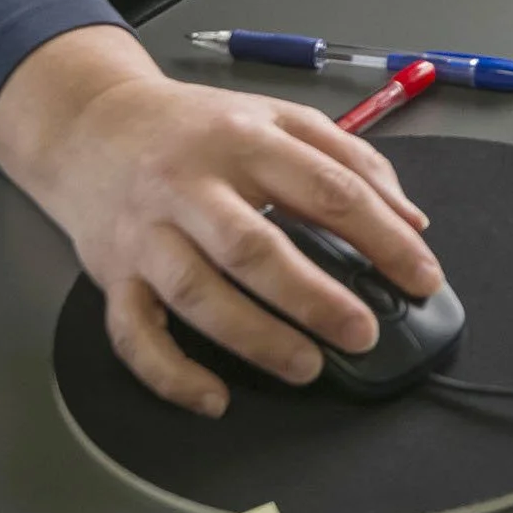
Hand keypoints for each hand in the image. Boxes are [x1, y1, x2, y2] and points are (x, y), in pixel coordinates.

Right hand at [0, 25, 441, 415]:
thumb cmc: (195, 126)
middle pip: (254, 245)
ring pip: (197, 292)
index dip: (382, 236)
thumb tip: (409, 219)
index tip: (421, 277)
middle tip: (362, 332)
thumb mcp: (274, 115)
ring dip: (255, 337)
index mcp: (244, 137)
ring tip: (307, 366)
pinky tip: (214, 397)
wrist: (91, 122)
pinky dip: (172, 372)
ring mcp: (148, 231)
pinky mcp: (112, 273)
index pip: (325, 188)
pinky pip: (134, 333)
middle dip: (314, 296)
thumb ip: (345, 156)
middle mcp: (191, 183)